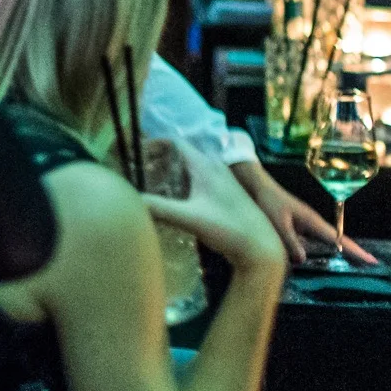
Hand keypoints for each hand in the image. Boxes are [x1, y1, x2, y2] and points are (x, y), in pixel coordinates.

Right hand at [139, 146, 286, 274]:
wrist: (261, 248)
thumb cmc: (228, 228)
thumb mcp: (189, 218)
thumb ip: (158, 208)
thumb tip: (129, 200)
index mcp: (206, 166)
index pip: (175, 143)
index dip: (153, 145)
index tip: (134, 155)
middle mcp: (214, 168)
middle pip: (181, 155)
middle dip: (158, 161)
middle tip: (138, 174)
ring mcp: (222, 182)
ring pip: (189, 170)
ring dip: (170, 174)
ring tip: (150, 188)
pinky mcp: (225, 196)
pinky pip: (197, 182)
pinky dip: (181, 186)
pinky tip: (172, 203)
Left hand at [231, 162, 374, 265]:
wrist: (257, 187)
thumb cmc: (267, 203)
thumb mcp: (277, 224)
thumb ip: (289, 242)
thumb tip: (302, 261)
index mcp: (312, 222)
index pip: (338, 240)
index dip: (355, 252)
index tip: (372, 261)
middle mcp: (313, 224)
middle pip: (339, 241)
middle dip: (354, 252)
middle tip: (372, 265)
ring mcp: (307, 225)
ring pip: (328, 241)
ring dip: (342, 251)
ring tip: (357, 263)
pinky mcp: (298, 227)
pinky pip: (316, 241)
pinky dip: (325, 249)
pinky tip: (327, 256)